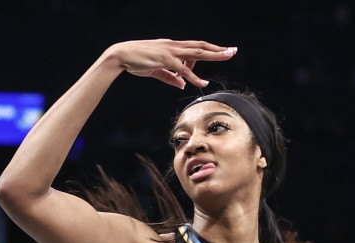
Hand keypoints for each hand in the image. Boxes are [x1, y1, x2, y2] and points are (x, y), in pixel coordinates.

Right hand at [106, 39, 236, 89]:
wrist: (121, 55)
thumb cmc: (137, 61)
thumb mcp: (157, 70)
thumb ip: (171, 77)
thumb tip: (182, 84)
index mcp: (173, 47)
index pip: (195, 48)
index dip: (210, 50)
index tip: (223, 51)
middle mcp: (174, 46)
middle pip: (201, 46)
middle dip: (218, 49)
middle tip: (233, 50)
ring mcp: (170, 51)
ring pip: (196, 52)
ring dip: (213, 54)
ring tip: (227, 56)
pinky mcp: (165, 60)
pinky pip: (183, 69)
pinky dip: (194, 76)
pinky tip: (202, 83)